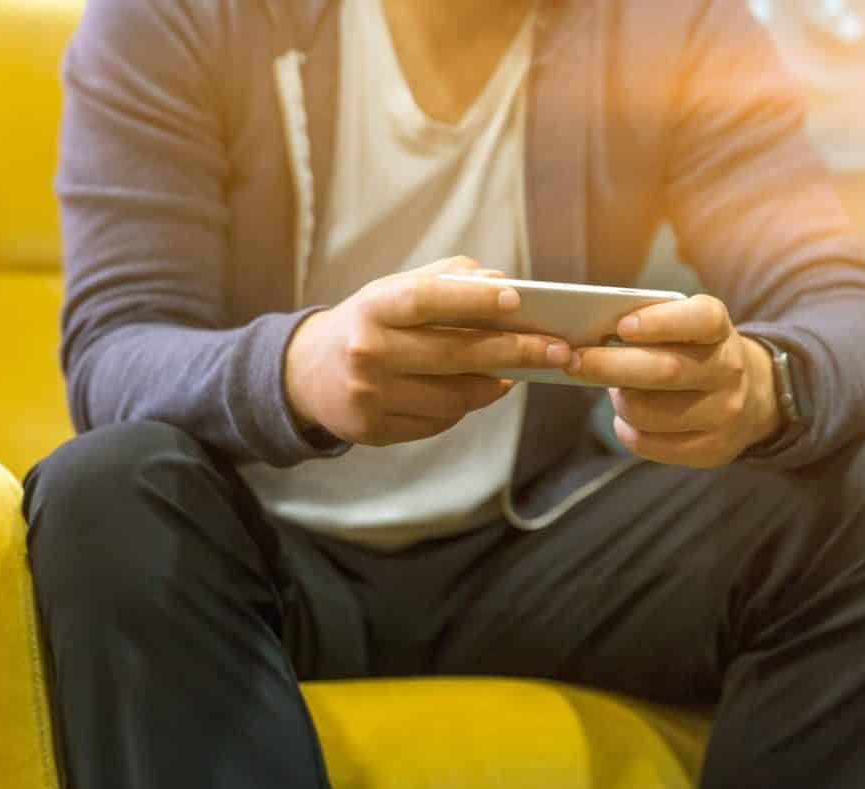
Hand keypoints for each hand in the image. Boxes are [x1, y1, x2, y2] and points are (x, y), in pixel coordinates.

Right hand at [284, 257, 571, 446]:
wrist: (307, 374)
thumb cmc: (367, 324)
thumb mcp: (392, 291)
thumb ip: (446, 280)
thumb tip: (503, 283)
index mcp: (371, 308)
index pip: (427, 300)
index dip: (474, 299)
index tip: (518, 298)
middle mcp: (367, 352)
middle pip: (453, 355)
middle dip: (513, 351)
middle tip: (556, 349)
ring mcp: (369, 396)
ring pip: (453, 397)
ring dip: (493, 386)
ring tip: (513, 373)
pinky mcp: (373, 430)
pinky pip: (438, 422)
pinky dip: (463, 407)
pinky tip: (472, 392)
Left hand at [565, 294, 782, 467]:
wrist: (751, 397)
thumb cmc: (693, 354)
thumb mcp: (684, 330)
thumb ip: (647, 327)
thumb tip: (588, 338)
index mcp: (719, 330)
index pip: (700, 319)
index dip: (660, 322)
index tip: (621, 326)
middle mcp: (729, 370)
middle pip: (665, 371)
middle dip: (610, 366)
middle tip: (574, 361)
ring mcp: (725, 413)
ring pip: (650, 412)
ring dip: (619, 402)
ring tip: (616, 392)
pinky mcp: (713, 449)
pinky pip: (651, 444)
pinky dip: (627, 430)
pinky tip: (627, 420)